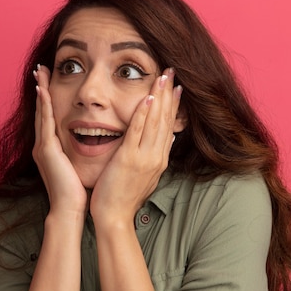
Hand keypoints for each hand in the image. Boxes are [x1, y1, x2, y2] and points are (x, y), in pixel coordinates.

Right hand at [32, 65, 87, 219]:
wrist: (69, 209)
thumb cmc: (76, 191)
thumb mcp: (76, 166)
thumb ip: (78, 153)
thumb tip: (92, 141)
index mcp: (51, 148)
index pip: (50, 117)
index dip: (49, 98)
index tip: (50, 80)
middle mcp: (44, 145)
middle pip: (42, 110)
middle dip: (42, 88)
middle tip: (41, 68)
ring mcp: (43, 147)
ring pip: (42, 112)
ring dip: (41, 90)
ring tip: (40, 71)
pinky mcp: (47, 150)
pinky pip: (45, 122)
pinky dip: (44, 105)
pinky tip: (43, 90)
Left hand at [89, 68, 181, 227]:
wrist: (114, 218)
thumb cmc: (123, 198)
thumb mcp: (144, 177)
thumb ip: (151, 159)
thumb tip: (161, 143)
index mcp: (159, 160)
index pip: (169, 127)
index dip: (173, 105)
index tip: (176, 87)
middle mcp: (156, 157)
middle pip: (166, 119)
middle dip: (169, 94)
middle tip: (171, 72)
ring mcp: (144, 158)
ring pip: (155, 121)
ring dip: (159, 96)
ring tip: (163, 76)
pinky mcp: (129, 159)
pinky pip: (137, 131)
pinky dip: (143, 113)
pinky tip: (147, 97)